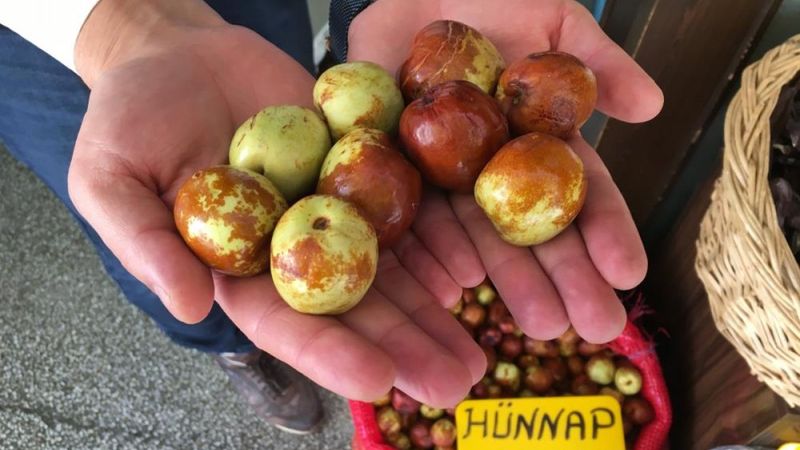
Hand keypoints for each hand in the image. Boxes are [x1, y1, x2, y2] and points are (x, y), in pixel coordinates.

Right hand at [68, 0, 482, 405]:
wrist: (177, 54)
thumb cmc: (129, 118)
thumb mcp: (111, 178)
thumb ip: (143, 243)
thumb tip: (188, 306)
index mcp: (237, 270)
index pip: (285, 323)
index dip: (330, 353)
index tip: (377, 381)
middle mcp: (293, 248)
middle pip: (355, 305)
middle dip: (405, 345)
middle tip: (456, 383)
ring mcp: (331, 206)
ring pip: (391, 262)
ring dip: (437, 305)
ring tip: (482, 345)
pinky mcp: (358, 162)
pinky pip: (403, 197)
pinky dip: (438, 231)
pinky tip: (476, 263)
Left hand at [350, 0, 663, 342]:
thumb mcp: (553, 19)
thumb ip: (598, 62)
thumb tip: (652, 105)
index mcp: (538, 143)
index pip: (578, 193)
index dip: (605, 232)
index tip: (630, 273)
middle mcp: (493, 171)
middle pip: (530, 229)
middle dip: (563, 277)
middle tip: (591, 325)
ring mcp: (443, 176)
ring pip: (475, 236)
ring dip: (506, 282)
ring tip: (535, 323)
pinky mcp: (393, 170)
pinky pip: (409, 216)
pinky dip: (428, 254)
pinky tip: (451, 292)